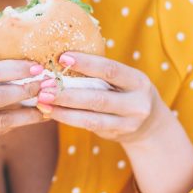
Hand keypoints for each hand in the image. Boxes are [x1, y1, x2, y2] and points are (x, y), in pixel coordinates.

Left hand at [37, 51, 166, 147]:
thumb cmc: (127, 92)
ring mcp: (128, 123)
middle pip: (98, 98)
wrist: (150, 125)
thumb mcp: (124, 79)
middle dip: (68, 93)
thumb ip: (101, 72)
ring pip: (91, 117)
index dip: (87, 63)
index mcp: (138, 81)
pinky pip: (88, 127)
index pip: (111, 70)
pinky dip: (68, 119)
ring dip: (63, 109)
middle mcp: (137, 103)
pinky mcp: (116, 135)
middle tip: (44, 86)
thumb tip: (63, 59)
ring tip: (42, 101)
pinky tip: (52, 112)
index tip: (62, 57)